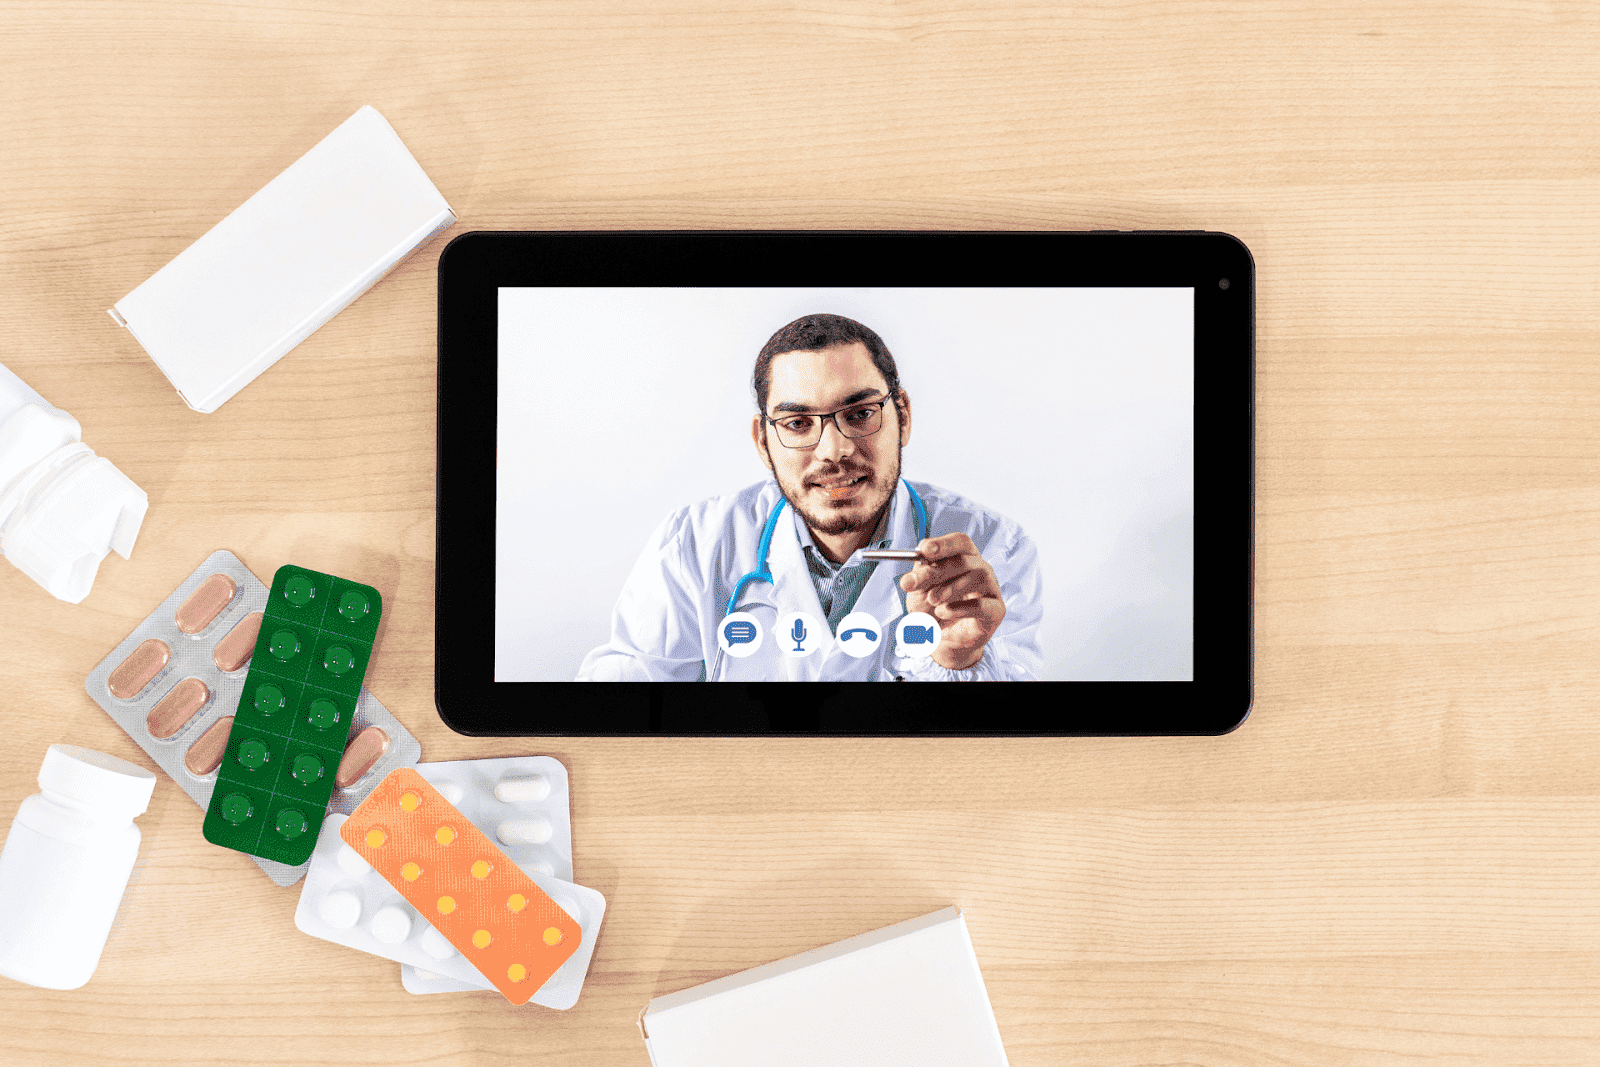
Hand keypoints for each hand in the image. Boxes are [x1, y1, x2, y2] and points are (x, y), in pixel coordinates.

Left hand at [898, 532, 1004, 670]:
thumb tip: (910, 575)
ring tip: (932, 600)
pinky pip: (982, 605)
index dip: (943, 544)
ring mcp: (991, 588)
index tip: (924, 550)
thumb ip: (917, 578)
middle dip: (938, 570)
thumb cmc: (933, 608)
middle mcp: (980, 568)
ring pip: (978, 576)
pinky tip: (943, 612)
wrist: (942, 639)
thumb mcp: (919, 590)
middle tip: (917, 583)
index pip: (959, 541)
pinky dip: (959, 608)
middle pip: (966, 558)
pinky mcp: (996, 610)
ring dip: (950, 588)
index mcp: (963, 557)